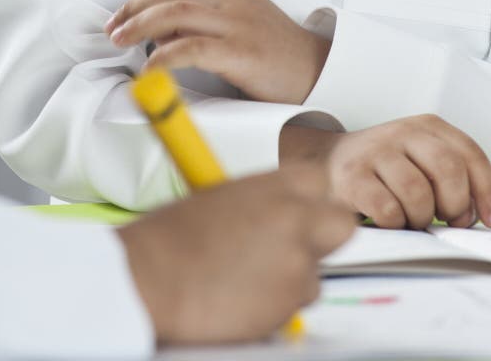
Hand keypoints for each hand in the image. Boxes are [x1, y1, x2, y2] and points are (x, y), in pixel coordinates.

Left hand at [105, 0, 330, 104]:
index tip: (122, 14)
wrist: (318, 72)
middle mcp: (235, 2)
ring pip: (177, 14)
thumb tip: (163, 32)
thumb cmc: (279, 54)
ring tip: (122, 41)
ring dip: (141, 26)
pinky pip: (192, 48)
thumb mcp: (245, 23)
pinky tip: (150, 67)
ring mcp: (239, 25)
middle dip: (135, 9)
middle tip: (114, 28)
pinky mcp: (242, 52)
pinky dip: (163, 56)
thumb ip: (208, 21)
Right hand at [117, 168, 354, 345]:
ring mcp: (295, 261)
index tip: (299, 214)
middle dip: (324, 239)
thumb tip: (280, 212)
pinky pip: (294, 307)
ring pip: (316, 275)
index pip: (322, 182)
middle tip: (296, 249)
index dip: (311, 201)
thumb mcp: (223, 198)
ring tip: (247, 281)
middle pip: (342, 225)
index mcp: (276, 185)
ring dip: (292, 280)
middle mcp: (295, 218)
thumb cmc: (172, 238)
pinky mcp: (287, 303)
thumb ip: (263, 202)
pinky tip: (240, 300)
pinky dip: (275, 307)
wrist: (149, 278)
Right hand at [279, 115, 490, 230]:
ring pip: (418, 193)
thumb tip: (481, 216)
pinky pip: (388, 209)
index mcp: (428, 126)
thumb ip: (452, 177)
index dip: (487, 190)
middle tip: (447, 221)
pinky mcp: (352, 176)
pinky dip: (396, 224)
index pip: (470, 154)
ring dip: (422, 218)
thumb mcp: (421, 158)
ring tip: (413, 220)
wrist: (327, 162)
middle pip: (448, 169)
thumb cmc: (385, 169)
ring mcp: (376, 151)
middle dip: (455, 205)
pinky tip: (390, 221)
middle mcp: (403, 132)